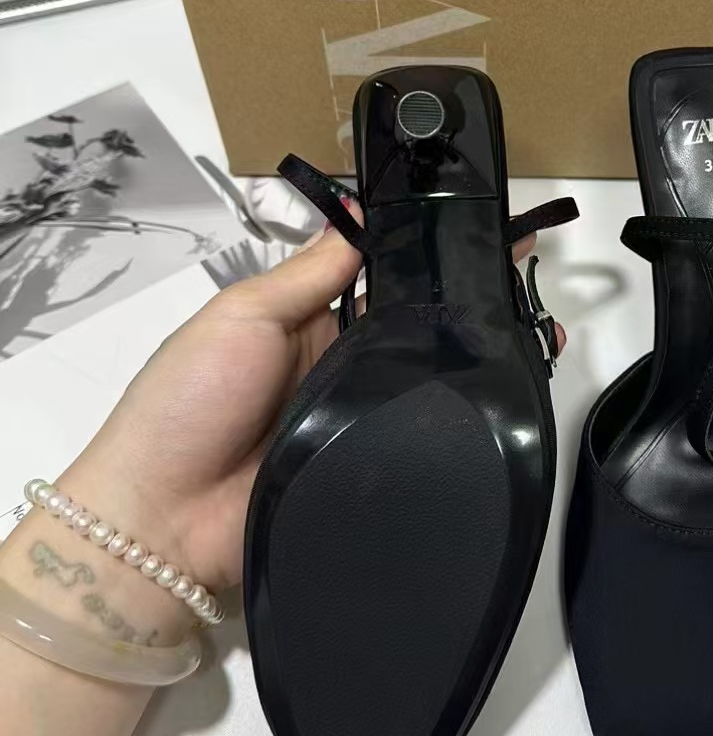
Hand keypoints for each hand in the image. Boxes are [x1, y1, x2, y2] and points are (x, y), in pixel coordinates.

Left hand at [58, 223, 561, 597]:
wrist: (161, 522)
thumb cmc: (187, 402)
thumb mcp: (240, 316)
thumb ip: (306, 272)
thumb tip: (361, 213)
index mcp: (306, 322)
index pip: (377, 280)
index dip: (424, 258)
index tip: (488, 230)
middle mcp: (337, 370)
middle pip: (412, 332)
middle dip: (462, 309)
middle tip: (523, 277)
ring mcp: (356, 424)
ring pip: (424, 387)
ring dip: (465, 366)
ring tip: (529, 334)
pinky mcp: (368, 475)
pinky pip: (417, 445)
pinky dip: (449, 428)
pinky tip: (497, 405)